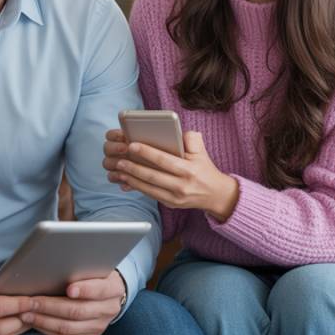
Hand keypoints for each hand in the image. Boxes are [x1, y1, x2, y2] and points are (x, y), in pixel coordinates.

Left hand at [25, 270, 125, 334]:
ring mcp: (99, 326)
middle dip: (50, 307)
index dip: (84, 290)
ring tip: (26, 313)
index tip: (69, 288)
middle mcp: (109, 309)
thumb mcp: (95, 265)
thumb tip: (55, 263)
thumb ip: (82, 267)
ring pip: (68, 327)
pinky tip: (35, 322)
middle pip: (78, 311)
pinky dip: (48, 330)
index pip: (99, 290)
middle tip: (31, 301)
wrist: (110, 293)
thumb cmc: (96, 274)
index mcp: (113, 288)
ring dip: (44, 321)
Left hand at [104, 130, 239, 221]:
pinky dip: (137, 187)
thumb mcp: (201, 151)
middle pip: (153, 176)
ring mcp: (175, 197)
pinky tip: (126, 180)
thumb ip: (190, 138)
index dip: (147, 153)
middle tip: (119, 160)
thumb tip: (175, 131)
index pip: (164, 160)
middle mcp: (181, 185)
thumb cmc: (205, 169)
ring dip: (131, 179)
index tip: (133, 145)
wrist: (216, 194)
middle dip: (134, 167)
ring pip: (148, 187)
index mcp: (189, 170)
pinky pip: (150, 195)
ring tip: (118, 170)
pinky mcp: (170, 204)